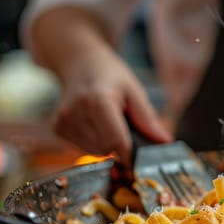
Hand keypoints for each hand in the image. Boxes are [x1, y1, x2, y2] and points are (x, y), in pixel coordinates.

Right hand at [51, 49, 172, 166]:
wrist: (79, 62)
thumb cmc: (110, 75)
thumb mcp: (134, 91)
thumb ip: (147, 118)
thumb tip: (166, 141)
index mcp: (98, 100)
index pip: (117, 141)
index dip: (131, 155)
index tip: (140, 161)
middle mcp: (76, 111)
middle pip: (106, 149)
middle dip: (119, 144)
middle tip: (122, 125)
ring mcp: (63, 120)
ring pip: (94, 151)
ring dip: (105, 143)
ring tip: (106, 120)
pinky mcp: (57, 127)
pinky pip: (82, 148)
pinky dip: (92, 141)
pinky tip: (93, 123)